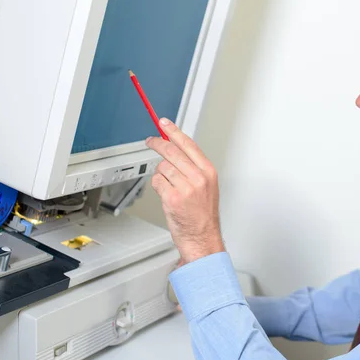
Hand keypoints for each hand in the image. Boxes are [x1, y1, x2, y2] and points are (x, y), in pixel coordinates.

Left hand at [146, 118, 224, 263]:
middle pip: (172, 152)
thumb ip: (192, 168)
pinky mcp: (172, 198)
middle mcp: (198, 177)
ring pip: (162, 168)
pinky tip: (167, 195)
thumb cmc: (203, 214)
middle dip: (158, 144)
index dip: (174, 132)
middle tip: (151, 141)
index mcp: (208, 171)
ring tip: (169, 186)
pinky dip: (158, 187)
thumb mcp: (206, 186)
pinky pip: (157, 182)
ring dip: (161, 175)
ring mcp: (185, 188)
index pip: (188, 144)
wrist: (203, 236)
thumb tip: (175, 150)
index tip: (164, 123)